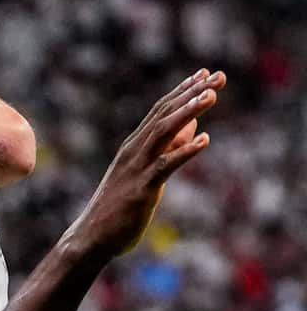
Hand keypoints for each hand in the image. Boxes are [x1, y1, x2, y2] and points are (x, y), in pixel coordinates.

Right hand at [65, 69, 225, 259]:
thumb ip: (168, 149)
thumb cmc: (119, 208)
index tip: (206, 73)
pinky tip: (206, 140)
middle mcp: (133, 150)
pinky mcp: (142, 189)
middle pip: (164, 114)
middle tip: (218, 76)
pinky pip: (165, 166)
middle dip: (192, 93)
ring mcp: (136, 168)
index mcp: (134, 146)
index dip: (184, 91)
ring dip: (188, 112)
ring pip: (163, 132)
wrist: (92, 237)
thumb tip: (194, 127)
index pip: (161, 110)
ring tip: (212, 95)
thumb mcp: (147, 174)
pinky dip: (185, 151)